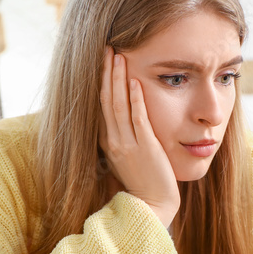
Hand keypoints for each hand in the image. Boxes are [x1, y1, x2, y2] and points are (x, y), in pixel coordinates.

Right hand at [98, 46, 179, 227]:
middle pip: (106, 99)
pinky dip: (136, 99)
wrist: (152, 206)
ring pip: (118, 105)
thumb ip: (123, 136)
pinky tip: (136, 81)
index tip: (102, 59)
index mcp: (108, 141)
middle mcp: (114, 140)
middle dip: (106, 72)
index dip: (101, 80)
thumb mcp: (127, 156)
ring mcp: (127, 144)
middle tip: (106, 47)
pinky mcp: (145, 148)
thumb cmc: (144, 182)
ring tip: (118, 55)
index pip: (100, 104)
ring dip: (118, 78)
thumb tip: (125, 116)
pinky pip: (138, 119)